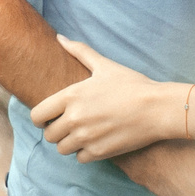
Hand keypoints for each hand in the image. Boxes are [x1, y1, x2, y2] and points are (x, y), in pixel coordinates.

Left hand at [30, 38, 182, 160]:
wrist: (157, 108)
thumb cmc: (131, 84)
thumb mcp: (104, 65)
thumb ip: (79, 51)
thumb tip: (60, 37)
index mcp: (71, 96)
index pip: (37, 115)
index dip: (40, 118)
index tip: (48, 118)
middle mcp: (74, 118)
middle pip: (49, 135)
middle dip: (57, 131)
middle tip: (70, 125)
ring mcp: (86, 137)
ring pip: (62, 149)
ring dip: (70, 143)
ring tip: (83, 134)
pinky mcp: (99, 152)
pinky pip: (80, 158)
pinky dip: (85, 152)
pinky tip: (96, 141)